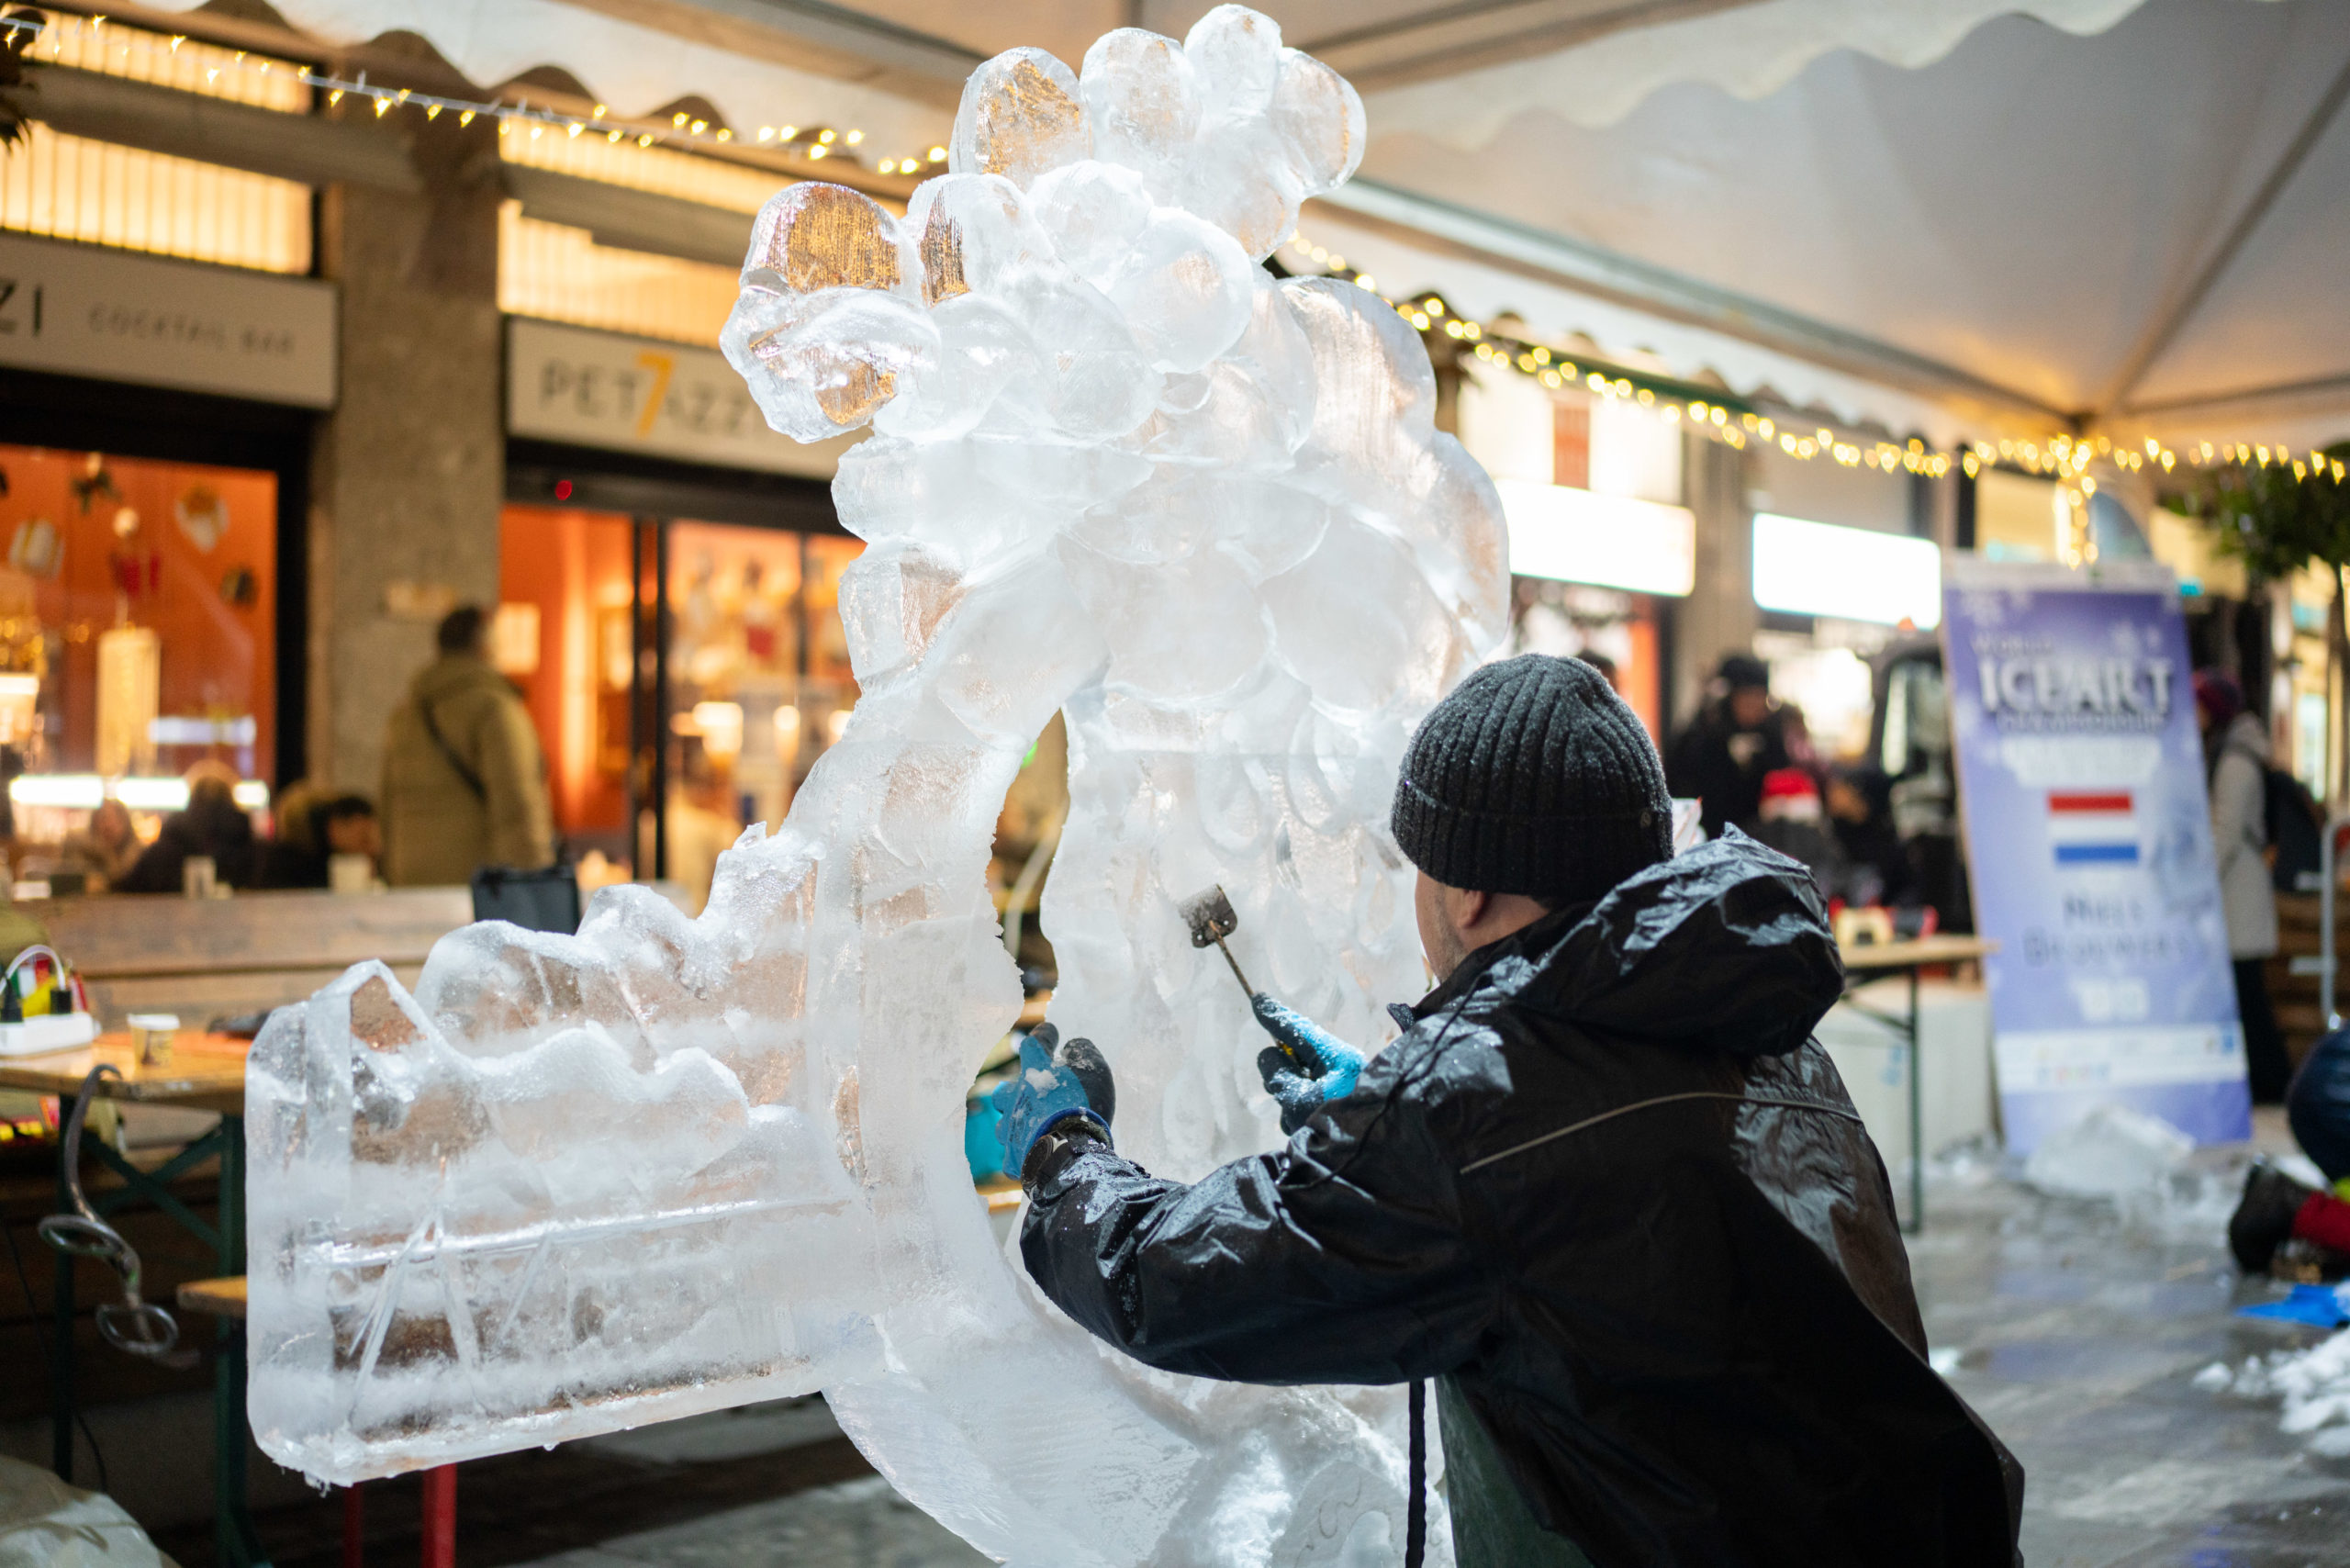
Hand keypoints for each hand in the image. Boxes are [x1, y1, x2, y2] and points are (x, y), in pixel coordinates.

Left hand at [991, 1023, 1113, 1182]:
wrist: (1070, 1151)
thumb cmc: (1083, 1105)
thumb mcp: (1094, 1068)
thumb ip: (1082, 1051)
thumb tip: (1072, 1046)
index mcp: (1034, 1071)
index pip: (1035, 1043)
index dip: (1044, 1035)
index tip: (1052, 1031)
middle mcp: (1015, 1098)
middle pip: (1002, 1091)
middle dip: (1014, 1091)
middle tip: (1031, 1095)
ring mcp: (1011, 1129)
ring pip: (1004, 1125)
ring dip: (1017, 1125)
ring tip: (1033, 1129)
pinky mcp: (1013, 1157)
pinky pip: (1013, 1155)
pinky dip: (1023, 1154)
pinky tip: (1034, 1155)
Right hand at [1250, 994, 1363, 1134]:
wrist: (1376, 1155)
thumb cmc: (1342, 1125)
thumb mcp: (1301, 1099)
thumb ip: (1279, 1074)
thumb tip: (1269, 1057)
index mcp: (1337, 1058)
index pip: (1300, 1030)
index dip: (1276, 1016)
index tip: (1257, 999)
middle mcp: (1339, 1069)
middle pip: (1295, 1058)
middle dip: (1281, 1071)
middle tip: (1279, 1088)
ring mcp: (1337, 1090)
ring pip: (1296, 1085)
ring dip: (1290, 1100)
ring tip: (1300, 1119)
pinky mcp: (1336, 1109)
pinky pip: (1305, 1104)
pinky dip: (1298, 1115)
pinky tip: (1304, 1130)